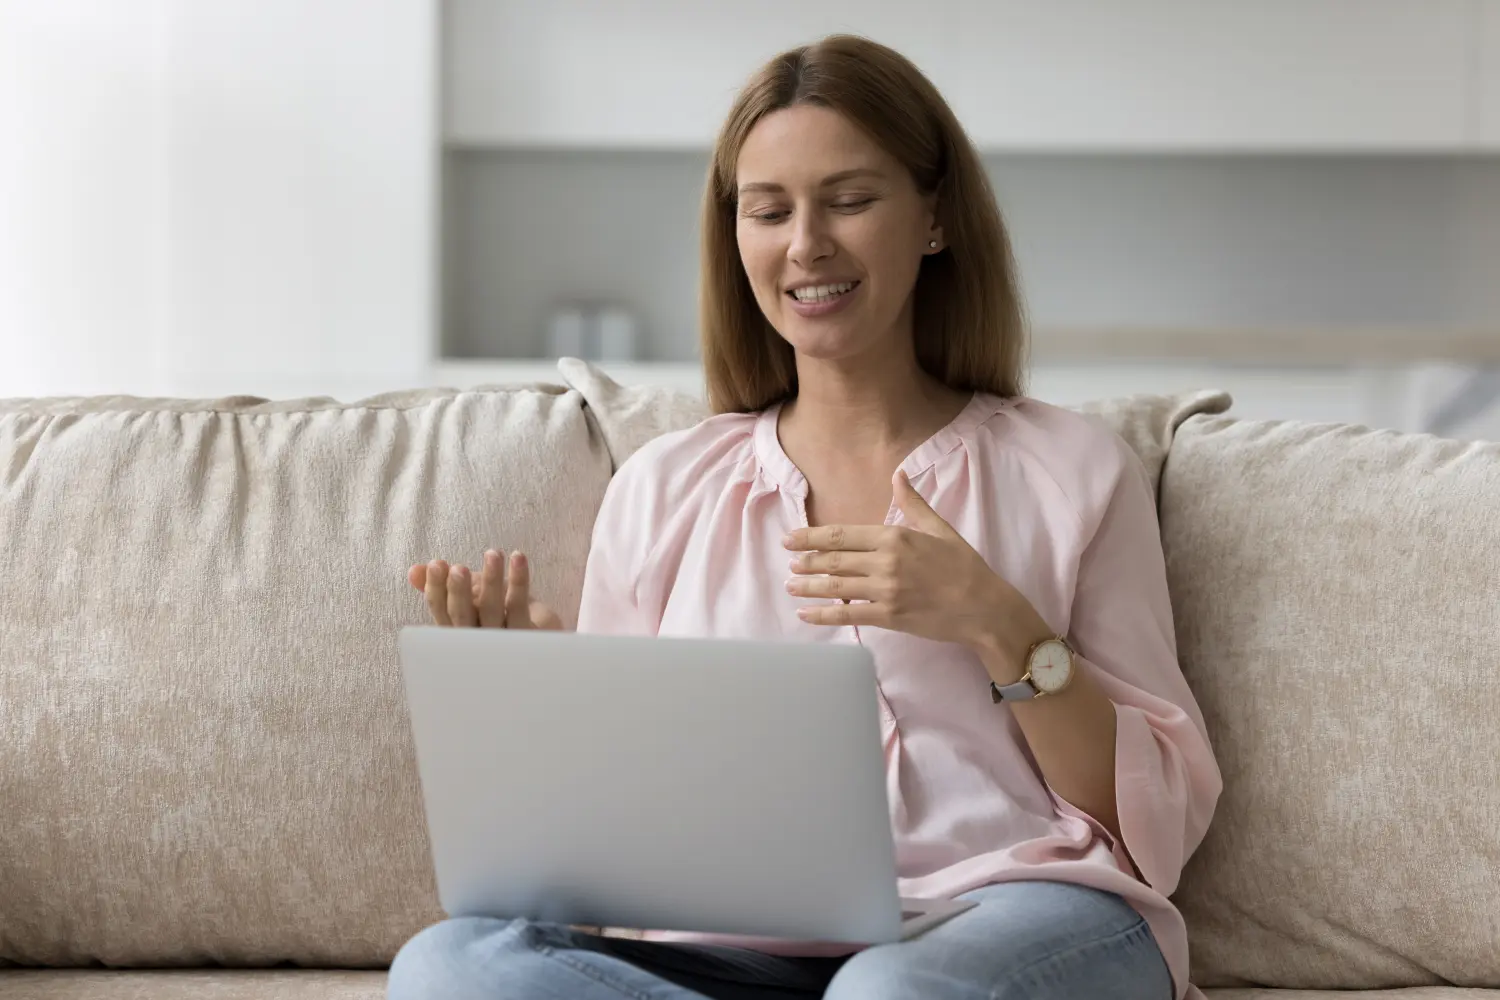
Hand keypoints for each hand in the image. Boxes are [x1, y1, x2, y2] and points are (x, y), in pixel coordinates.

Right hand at [407, 550, 563, 629]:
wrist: (541, 642)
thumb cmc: (499, 616)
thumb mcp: (469, 597)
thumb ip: (441, 585)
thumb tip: (413, 570)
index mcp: (457, 632)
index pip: (440, 612)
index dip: (436, 589)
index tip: (436, 564)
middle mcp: (475, 641)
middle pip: (462, 617)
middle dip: (458, 591)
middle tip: (459, 568)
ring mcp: (501, 641)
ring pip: (491, 610)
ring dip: (491, 579)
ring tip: (492, 553)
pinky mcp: (527, 637)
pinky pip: (519, 605)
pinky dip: (519, 579)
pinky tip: (518, 557)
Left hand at [783, 470, 1047, 666]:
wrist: (984, 607)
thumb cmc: (964, 566)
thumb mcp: (940, 528)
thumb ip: (913, 503)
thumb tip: (898, 474)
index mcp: (895, 536)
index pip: (842, 535)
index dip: (812, 537)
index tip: (791, 539)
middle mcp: (886, 562)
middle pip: (834, 559)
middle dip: (806, 560)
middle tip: (787, 562)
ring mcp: (886, 591)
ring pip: (836, 587)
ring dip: (809, 586)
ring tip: (790, 586)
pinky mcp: (890, 617)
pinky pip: (849, 615)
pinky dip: (823, 615)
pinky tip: (806, 615)